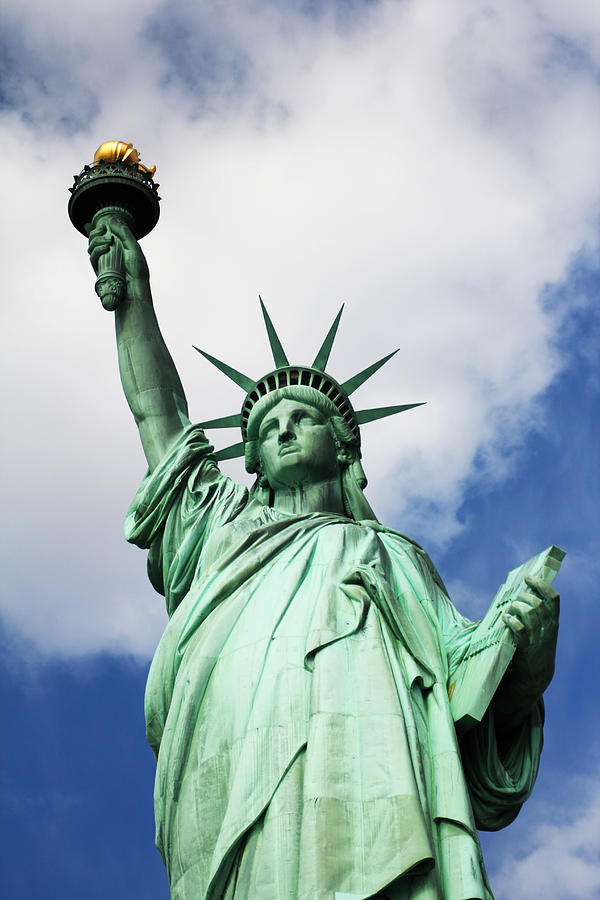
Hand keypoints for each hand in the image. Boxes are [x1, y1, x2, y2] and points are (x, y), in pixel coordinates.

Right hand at [87, 216, 149, 303]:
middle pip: (94, 239)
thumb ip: (124, 233)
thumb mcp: (133, 248)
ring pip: (91, 247)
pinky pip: (92, 257)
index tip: (103, 224)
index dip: (100, 229)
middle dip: (95, 232)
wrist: (135, 289)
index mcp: (117, 248)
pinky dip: (97, 250)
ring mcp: (103, 262)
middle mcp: (109, 254)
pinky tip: (105, 248)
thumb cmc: (137, 270)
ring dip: (97, 240)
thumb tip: (111, 220)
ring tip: (108, 241)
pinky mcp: (99, 270)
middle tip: (102, 229)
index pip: (104, 235)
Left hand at [502, 575, 559, 697]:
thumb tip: (521, 594)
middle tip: (514, 600)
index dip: (541, 584)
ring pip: (529, 612)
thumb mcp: (543, 630)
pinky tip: (505, 619)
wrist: (537, 674)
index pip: (553, 597)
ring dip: (515, 607)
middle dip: (523, 597)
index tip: (528, 578)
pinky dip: (511, 620)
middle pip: (538, 603)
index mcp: (554, 621)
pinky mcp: (527, 646)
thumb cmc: (536, 647)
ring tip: (509, 610)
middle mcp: (549, 627)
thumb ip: (537, 615)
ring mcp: (539, 637)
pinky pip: (519, 628)